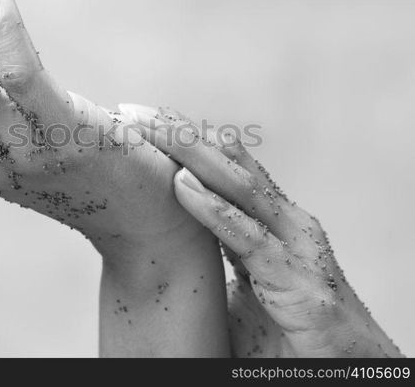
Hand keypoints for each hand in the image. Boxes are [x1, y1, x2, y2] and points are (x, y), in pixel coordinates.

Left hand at [119, 104, 403, 356]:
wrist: (343, 372)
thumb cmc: (290, 330)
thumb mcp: (244, 283)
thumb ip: (213, 257)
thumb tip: (167, 247)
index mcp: (270, 220)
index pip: (221, 166)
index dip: (181, 141)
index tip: (137, 122)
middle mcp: (283, 220)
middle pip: (226, 162)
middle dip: (177, 134)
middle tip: (130, 112)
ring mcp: (294, 244)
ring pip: (238, 184)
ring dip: (188, 153)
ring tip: (148, 129)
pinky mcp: (297, 279)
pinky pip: (248, 236)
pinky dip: (212, 208)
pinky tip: (181, 185)